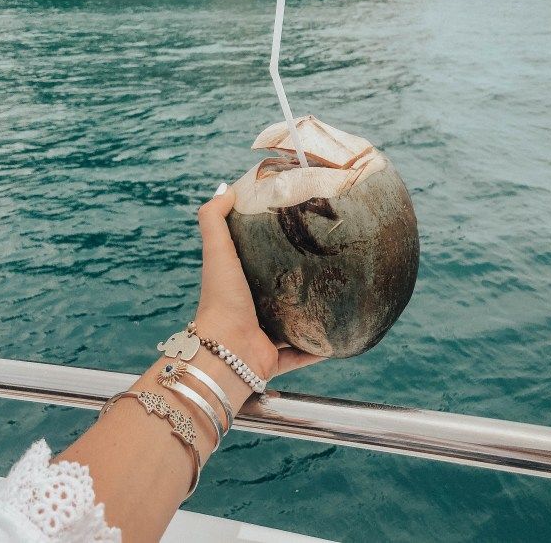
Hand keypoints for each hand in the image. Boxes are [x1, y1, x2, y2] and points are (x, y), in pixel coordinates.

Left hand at [196, 183, 323, 380]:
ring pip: (291, 327)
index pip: (254, 265)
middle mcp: (248, 313)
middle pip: (275, 295)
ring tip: (335, 298)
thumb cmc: (221, 297)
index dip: (270, 249)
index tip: (297, 233)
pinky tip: (337, 337)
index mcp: (236, 286)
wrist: (226, 351)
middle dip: (296, 284)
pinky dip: (318, 349)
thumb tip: (226, 188)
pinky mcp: (273, 362)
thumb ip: (214, 218)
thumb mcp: (217, 250)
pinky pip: (302, 355)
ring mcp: (261, 339)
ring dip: (310, 316)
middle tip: (324, 265)